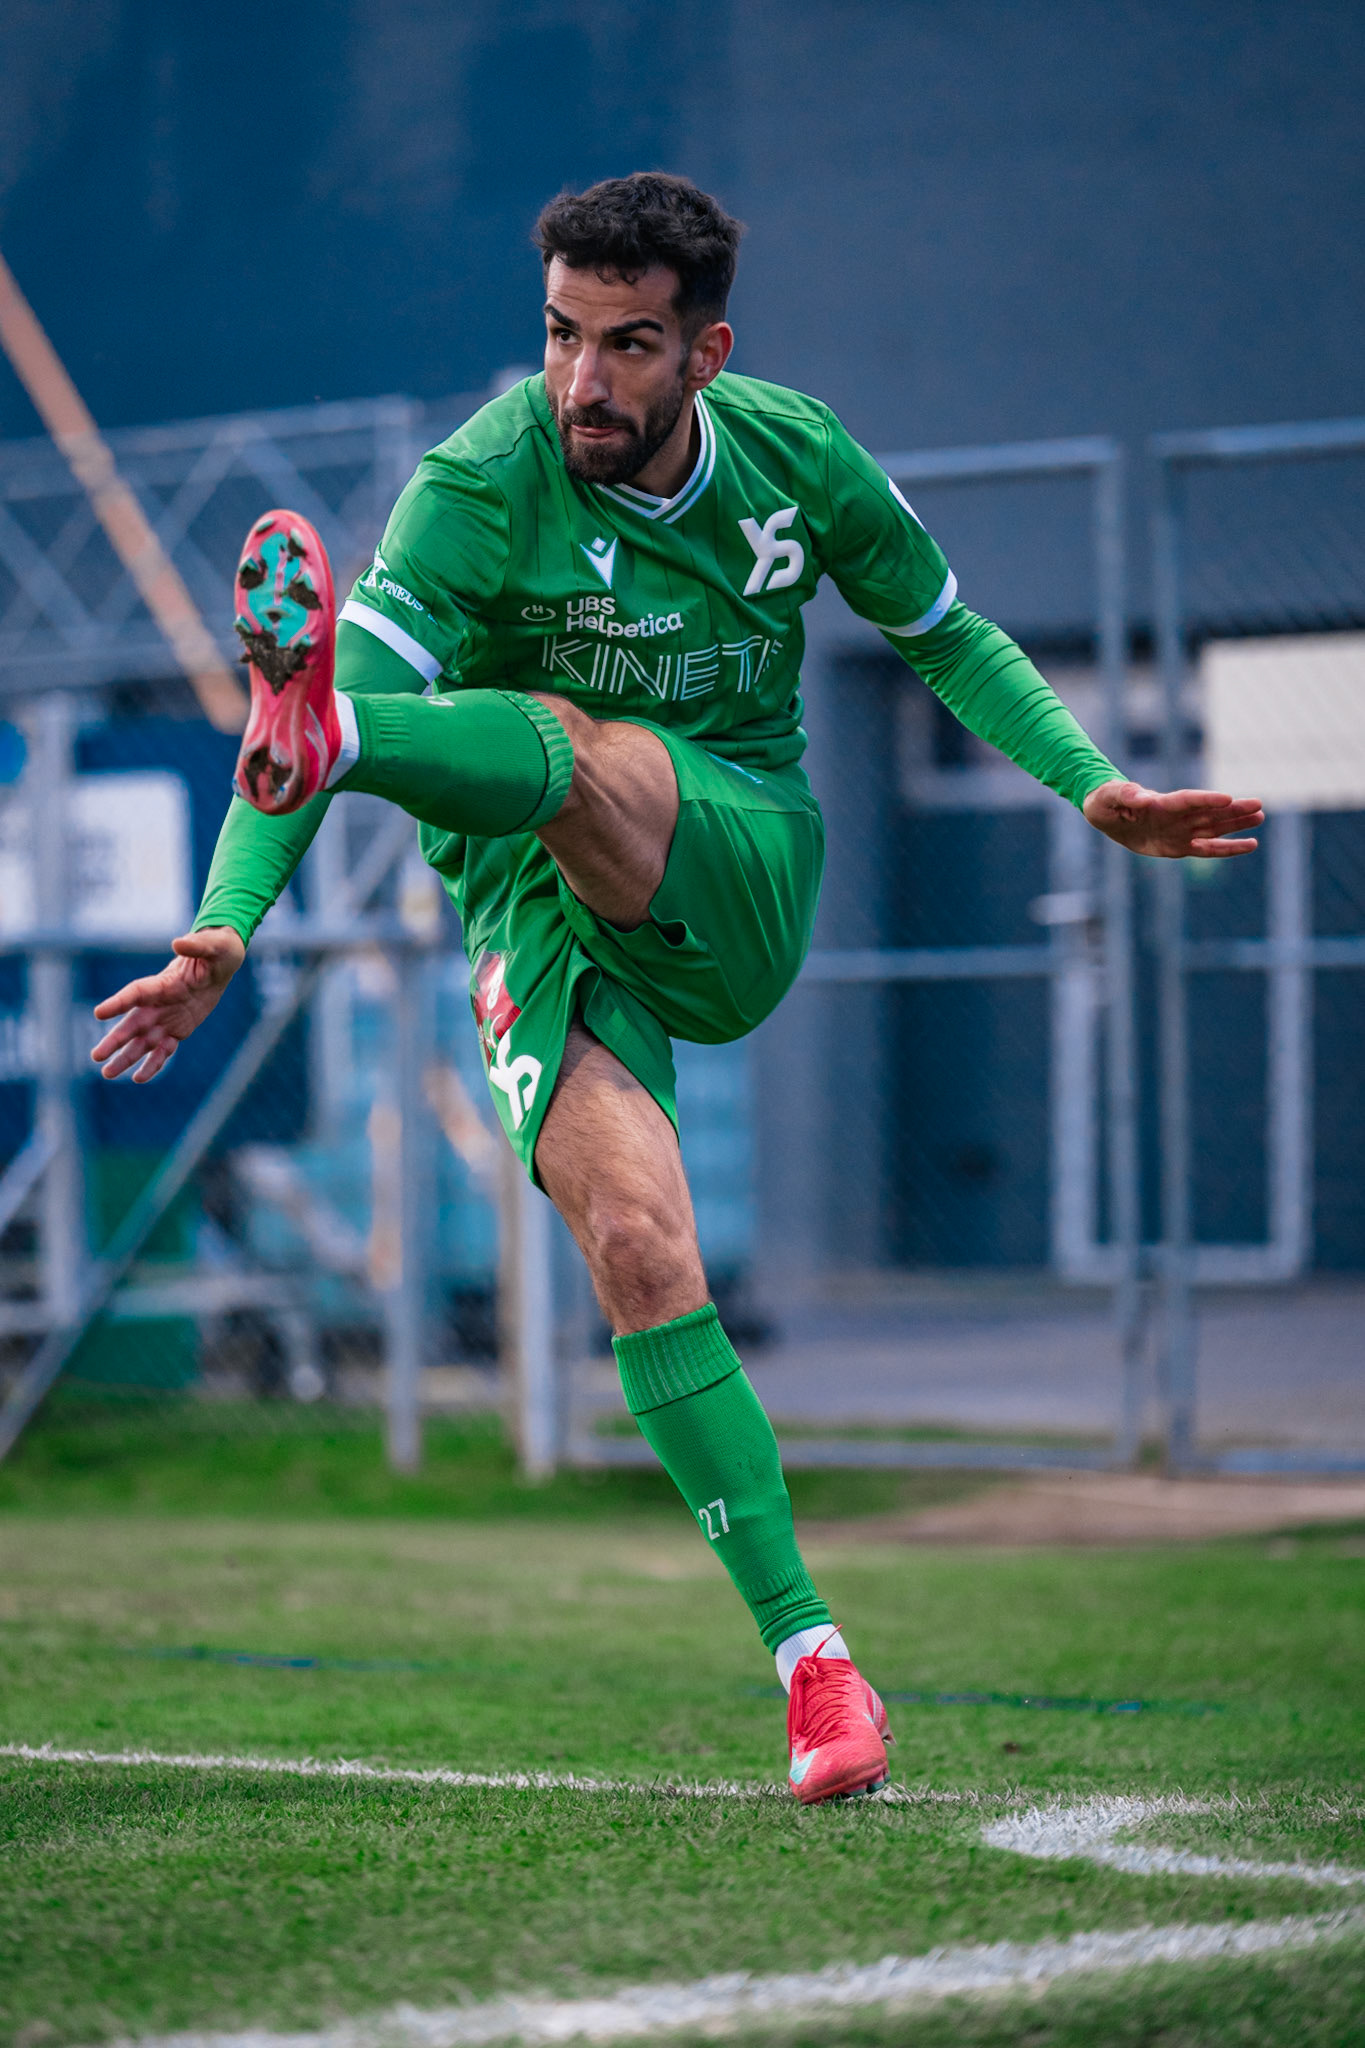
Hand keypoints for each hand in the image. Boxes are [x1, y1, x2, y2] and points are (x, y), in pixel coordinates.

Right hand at [91, 927, 245, 1081]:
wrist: (220, 964)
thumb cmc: (215, 950)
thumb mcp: (212, 946)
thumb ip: (196, 945)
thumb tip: (179, 942)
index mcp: (161, 983)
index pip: (135, 994)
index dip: (117, 1003)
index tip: (98, 1013)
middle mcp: (157, 1004)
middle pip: (130, 1025)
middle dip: (114, 1041)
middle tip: (96, 1057)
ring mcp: (165, 1019)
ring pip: (142, 1043)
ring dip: (125, 1059)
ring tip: (108, 1074)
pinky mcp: (177, 1030)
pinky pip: (163, 1050)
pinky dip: (153, 1064)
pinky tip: (139, 1078)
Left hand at [1082, 779, 1263, 858]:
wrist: (1106, 815)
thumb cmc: (1105, 801)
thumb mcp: (1109, 798)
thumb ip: (1126, 795)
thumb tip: (1141, 796)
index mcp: (1161, 803)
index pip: (1187, 801)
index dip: (1206, 800)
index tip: (1228, 798)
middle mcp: (1176, 816)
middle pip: (1209, 813)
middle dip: (1232, 811)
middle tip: (1259, 805)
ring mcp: (1180, 831)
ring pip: (1214, 828)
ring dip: (1237, 824)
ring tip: (1260, 817)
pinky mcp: (1180, 847)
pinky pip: (1208, 849)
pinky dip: (1228, 848)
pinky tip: (1250, 845)